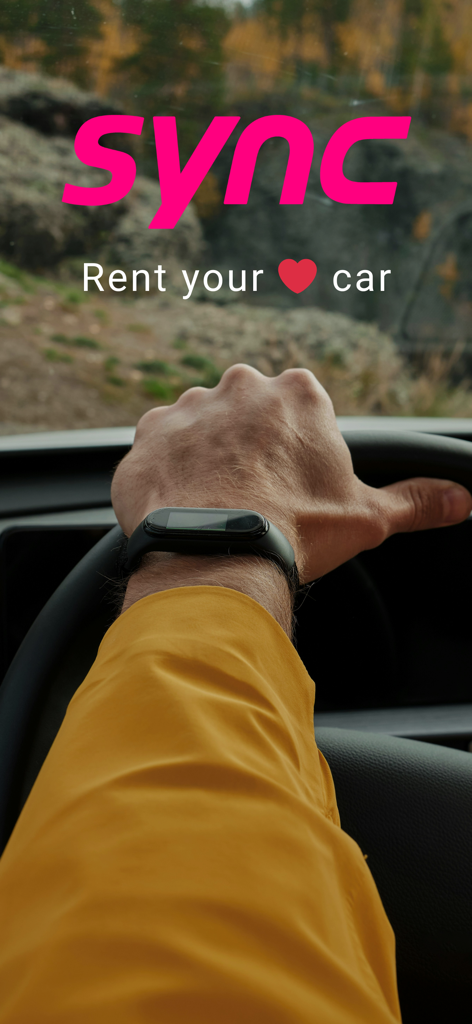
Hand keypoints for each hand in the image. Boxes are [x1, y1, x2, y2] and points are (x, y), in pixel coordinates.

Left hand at [111, 364, 471, 583]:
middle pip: (248, 415)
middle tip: (254, 498)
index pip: (300, 411)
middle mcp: (241, 386)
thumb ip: (415, 501)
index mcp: (297, 394)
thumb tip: (460, 501)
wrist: (216, 554)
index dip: (296, 452)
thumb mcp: (367, 517)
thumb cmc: (295, 530)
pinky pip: (160, 447)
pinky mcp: (147, 435)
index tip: (291, 485)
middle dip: (250, 449)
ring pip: (202, 429)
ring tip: (216, 506)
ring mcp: (189, 407)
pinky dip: (169, 471)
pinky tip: (183, 505)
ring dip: (207, 458)